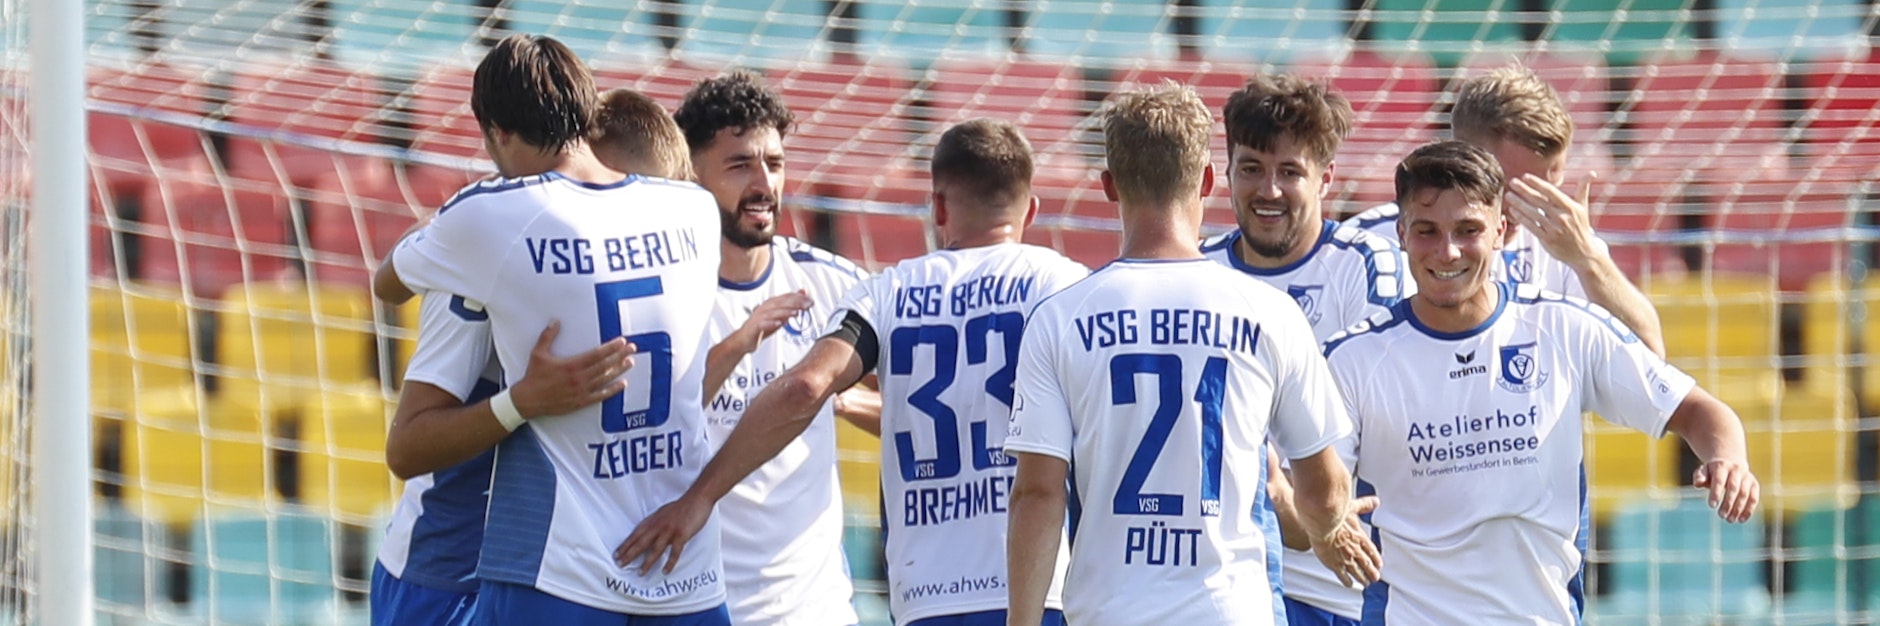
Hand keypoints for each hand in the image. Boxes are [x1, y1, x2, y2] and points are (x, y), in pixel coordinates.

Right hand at [509, 320, 636, 418]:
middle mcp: (579, 378)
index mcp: (571, 364)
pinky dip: (613, 390)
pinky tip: (623, 384)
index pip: (597, 354)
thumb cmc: (533, 376)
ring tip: (631, 362)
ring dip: (620, 370)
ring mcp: (581, 391)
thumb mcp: (538, 353)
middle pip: (605, 365)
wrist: (527, 400)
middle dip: (620, 356)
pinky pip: (601, 395)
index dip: (611, 347)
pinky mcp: (581, 402)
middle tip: (632, 348)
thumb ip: (548, 336)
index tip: (622, 342)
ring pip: (605, 379)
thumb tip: (554, 321)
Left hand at [614, 495, 713, 574]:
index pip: (635, 534)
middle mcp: (658, 526)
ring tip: (640, 573)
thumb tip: (647, 532)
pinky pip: (674, 552)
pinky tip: (665, 571)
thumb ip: (655, 523)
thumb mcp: (663, 512)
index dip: (625, 545)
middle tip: (620, 565)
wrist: (697, 499)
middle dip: (629, 555)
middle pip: (641, 543)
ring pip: (655, 549)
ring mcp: (669, 531)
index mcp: (653, 520)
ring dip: (647, 562)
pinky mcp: (681, 535)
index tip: (616, 554)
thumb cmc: (681, 506)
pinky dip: (669, 563)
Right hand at [725, 290, 812, 355]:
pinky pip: (763, 324)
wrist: (743, 340)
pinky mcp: (754, 327)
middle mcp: (765, 308)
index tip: (811, 301)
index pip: (786, 297)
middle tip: (808, 305)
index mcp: (771, 304)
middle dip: (795, 303)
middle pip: (781, 303)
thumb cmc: (761, 327)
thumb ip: (790, 305)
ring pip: (773, 312)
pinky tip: (779, 324)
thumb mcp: (778, 316)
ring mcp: (758, 317)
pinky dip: (771, 323)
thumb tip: (803, 294)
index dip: (799, 298)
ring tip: (796, 313)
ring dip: (785, 312)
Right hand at [1310, 499, 1381, 587]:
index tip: (1379, 564)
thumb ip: (1364, 505)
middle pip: (1366, 564)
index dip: (1375, 558)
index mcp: (1359, 536)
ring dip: (1362, 578)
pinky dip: (1347, 580)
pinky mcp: (1334, 563)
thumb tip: (1375, 501)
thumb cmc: (1335, 514)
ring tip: (1365, 583)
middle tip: (1375, 578)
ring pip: (1357, 571)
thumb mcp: (1352, 507)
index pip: (1371, 550)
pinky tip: (1349, 584)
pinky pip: (1342, 575)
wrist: (1322, 522)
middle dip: (1371, 572)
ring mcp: (1345, 558)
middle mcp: (1355, 549)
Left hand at [1504, 172, 1603, 270]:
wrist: (1583, 253)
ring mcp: (1554, 228)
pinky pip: (1531, 226)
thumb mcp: (1583, 208)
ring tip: (1508, 195)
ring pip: (1532, 213)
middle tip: (1512, 182)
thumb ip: (1583, 189)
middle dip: (1524, 190)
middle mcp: (1562, 216)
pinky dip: (1521, 218)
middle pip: (1539, 201)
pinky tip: (1513, 211)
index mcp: (1570, 206)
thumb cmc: (1580, 226)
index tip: (1525, 176)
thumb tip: (1592, 172)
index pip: (1550, 192)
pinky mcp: (1547, 239)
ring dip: (1519, 203)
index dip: (1537, 183)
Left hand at [1693, 459, 1759, 522]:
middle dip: (1728, 503)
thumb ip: (1699, 476)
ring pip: (1744, 494)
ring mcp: (1747, 477)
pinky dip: (1748, 510)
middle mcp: (1736, 470)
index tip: (1711, 506)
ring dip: (1738, 509)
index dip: (1716, 493)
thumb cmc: (1713, 471)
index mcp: (1722, 466)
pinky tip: (1741, 520)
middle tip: (1721, 516)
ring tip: (1730, 520)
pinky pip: (1754, 498)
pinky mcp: (1754, 484)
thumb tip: (1698, 483)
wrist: (1731, 462)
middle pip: (1733, 488)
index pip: (1719, 480)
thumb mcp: (1704, 471)